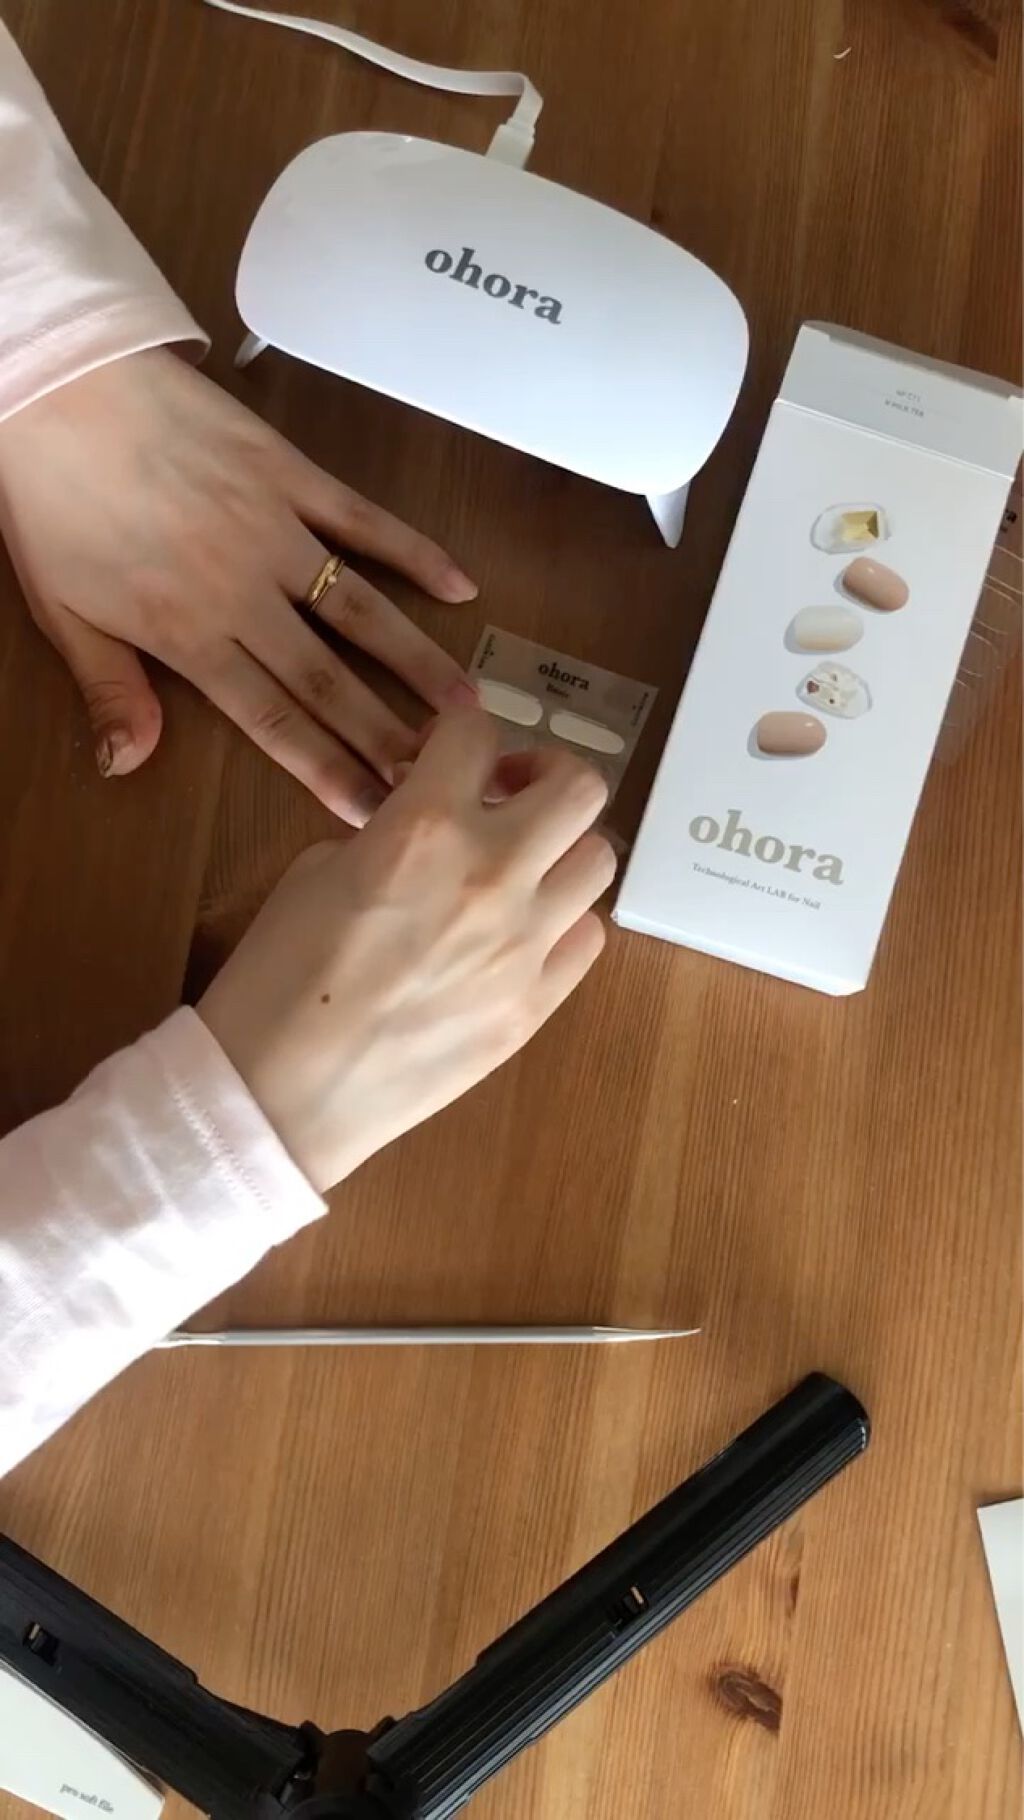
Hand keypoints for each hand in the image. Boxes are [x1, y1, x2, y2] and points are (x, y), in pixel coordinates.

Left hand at [0, 348, 477, 822]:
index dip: (327, 769)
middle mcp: (244, 593)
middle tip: (440, 779)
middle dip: (389, 736)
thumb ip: (107, 690)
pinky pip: (365, 522)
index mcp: (187, 634)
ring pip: (362, 612)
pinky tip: (459, 586)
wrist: (58, 384)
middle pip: (329, 680)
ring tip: (466, 708)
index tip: (374, 809)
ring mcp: (275, 531)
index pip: (272, 720)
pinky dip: (415, 553)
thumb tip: (124, 764)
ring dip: (417, 663)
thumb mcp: (61, 610)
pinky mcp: (290, 474)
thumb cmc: (51, 495)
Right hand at [198, 711, 614, 1190]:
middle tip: (508, 794)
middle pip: (578, 786)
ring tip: (521, 866)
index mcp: (424, 828)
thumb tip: (429, 828)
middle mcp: (491, 875)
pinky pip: (588, 938)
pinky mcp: (536, 1004)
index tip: (451, 744)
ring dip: (562, 849)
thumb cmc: (278, 977)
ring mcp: (525, 944)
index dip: (461, 726)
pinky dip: (564, 921)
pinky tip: (523, 931)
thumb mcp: (319, 871)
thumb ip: (391, 832)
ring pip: (599, 860)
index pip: (477, 731)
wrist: (281, 1092)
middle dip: (544, 774)